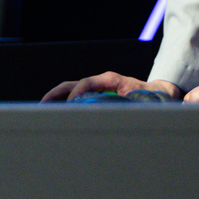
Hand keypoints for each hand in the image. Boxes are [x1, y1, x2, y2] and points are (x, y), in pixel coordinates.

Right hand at [40, 72, 181, 101]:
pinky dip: (62, 105)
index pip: (87, 82)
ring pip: (69, 91)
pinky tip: (54, 117)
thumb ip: (131, 104)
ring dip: (54, 100)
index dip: (77, 93)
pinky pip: (74, 98)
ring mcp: (96, 88)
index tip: (70, 104)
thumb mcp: (142, 101)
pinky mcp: (95, 96)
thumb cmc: (150, 97)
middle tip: (41, 107)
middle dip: (55, 95)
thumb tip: (120, 108)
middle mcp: (100, 82)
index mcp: (111, 80)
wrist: (158, 94)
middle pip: (71, 85)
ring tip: (40, 113)